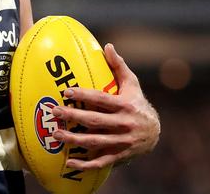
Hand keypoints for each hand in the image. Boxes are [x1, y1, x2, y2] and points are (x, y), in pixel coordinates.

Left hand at [51, 43, 159, 169]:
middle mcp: (123, 124)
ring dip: (75, 140)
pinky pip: (101, 161)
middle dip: (73, 116)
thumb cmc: (137, 103)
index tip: (67, 92)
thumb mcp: (132, 83)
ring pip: (96, 142)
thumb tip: (107, 46)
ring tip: (56, 134)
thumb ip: (118, 65)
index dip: (84, 95)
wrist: (156, 132)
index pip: (102, 99)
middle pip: (95, 121)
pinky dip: (86, 164)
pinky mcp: (119, 155)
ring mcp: (121, 141)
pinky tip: (70, 162)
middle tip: (54, 111)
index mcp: (125, 105)